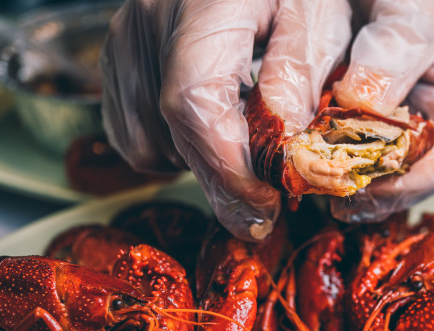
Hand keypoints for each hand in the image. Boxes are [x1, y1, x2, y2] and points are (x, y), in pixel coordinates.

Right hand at [100, 0, 351, 239]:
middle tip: (265, 208)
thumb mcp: (316, 12)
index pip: (194, 101)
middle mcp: (148, 20)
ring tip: (243, 150)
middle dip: (222, 181)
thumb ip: (299, 73)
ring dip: (198, 164)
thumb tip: (281, 149)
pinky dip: (171, 150)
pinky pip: (131, 133)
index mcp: (203, 3)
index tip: (264, 206)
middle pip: (171, 128)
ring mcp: (125, 38)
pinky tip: (210, 134)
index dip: (227, 168)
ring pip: (146, 140)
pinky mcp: (117, 57)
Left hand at [329, 0, 433, 221]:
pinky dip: (336, 155)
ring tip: (320, 187)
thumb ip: (389, 64)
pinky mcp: (375, 115)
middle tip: (331, 194)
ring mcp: (408, 121)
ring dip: (350, 178)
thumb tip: (358, 110)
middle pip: (411, 177)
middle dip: (372, 190)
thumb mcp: (416, 17)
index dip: (403, 186)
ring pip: (382, 168)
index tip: (364, 188)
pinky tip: (315, 161)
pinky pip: (357, 146)